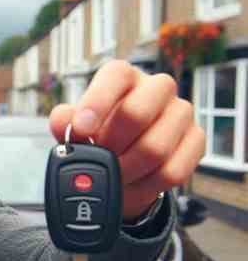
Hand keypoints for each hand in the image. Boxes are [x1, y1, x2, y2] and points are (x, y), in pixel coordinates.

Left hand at [49, 60, 205, 220]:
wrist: (125, 163)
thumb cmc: (99, 135)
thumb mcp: (75, 129)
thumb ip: (65, 122)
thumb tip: (64, 121)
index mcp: (123, 77)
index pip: (116, 76)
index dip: (97, 102)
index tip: (81, 129)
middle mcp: (156, 88)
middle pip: (137, 112)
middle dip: (111, 144)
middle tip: (99, 159)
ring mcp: (180, 112)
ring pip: (155, 148)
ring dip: (127, 170)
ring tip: (113, 175)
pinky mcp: (196, 139)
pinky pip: (174, 170)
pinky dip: (148, 185)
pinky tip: (135, 182)